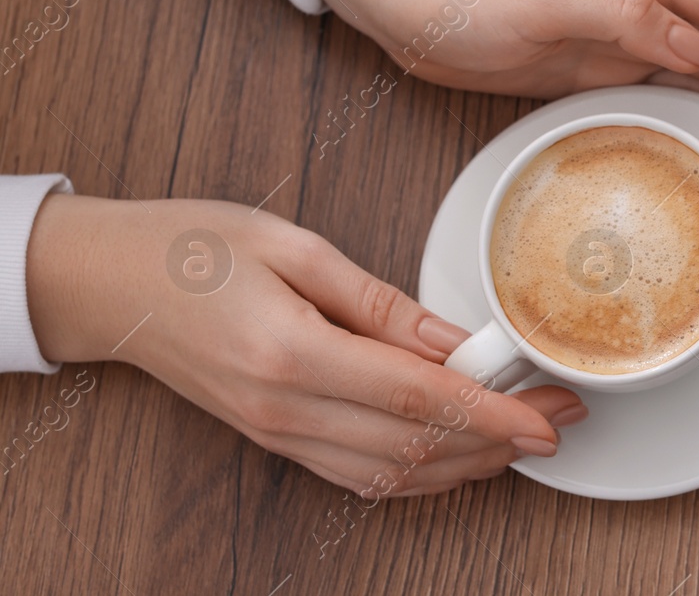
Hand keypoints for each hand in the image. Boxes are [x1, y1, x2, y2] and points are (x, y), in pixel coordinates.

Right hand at [26, 195, 586, 494]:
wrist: (111, 284)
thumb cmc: (196, 248)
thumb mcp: (298, 248)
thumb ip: (384, 305)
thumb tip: (456, 342)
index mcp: (293, 353)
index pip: (417, 398)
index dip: (491, 413)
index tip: (546, 416)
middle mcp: (286, 410)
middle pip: (415, 447)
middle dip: (499, 440)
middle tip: (560, 416)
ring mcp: (278, 435)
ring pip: (393, 475)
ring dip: (467, 463)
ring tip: (526, 434)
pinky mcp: (276, 440)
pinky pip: (359, 476)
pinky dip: (420, 475)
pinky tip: (460, 456)